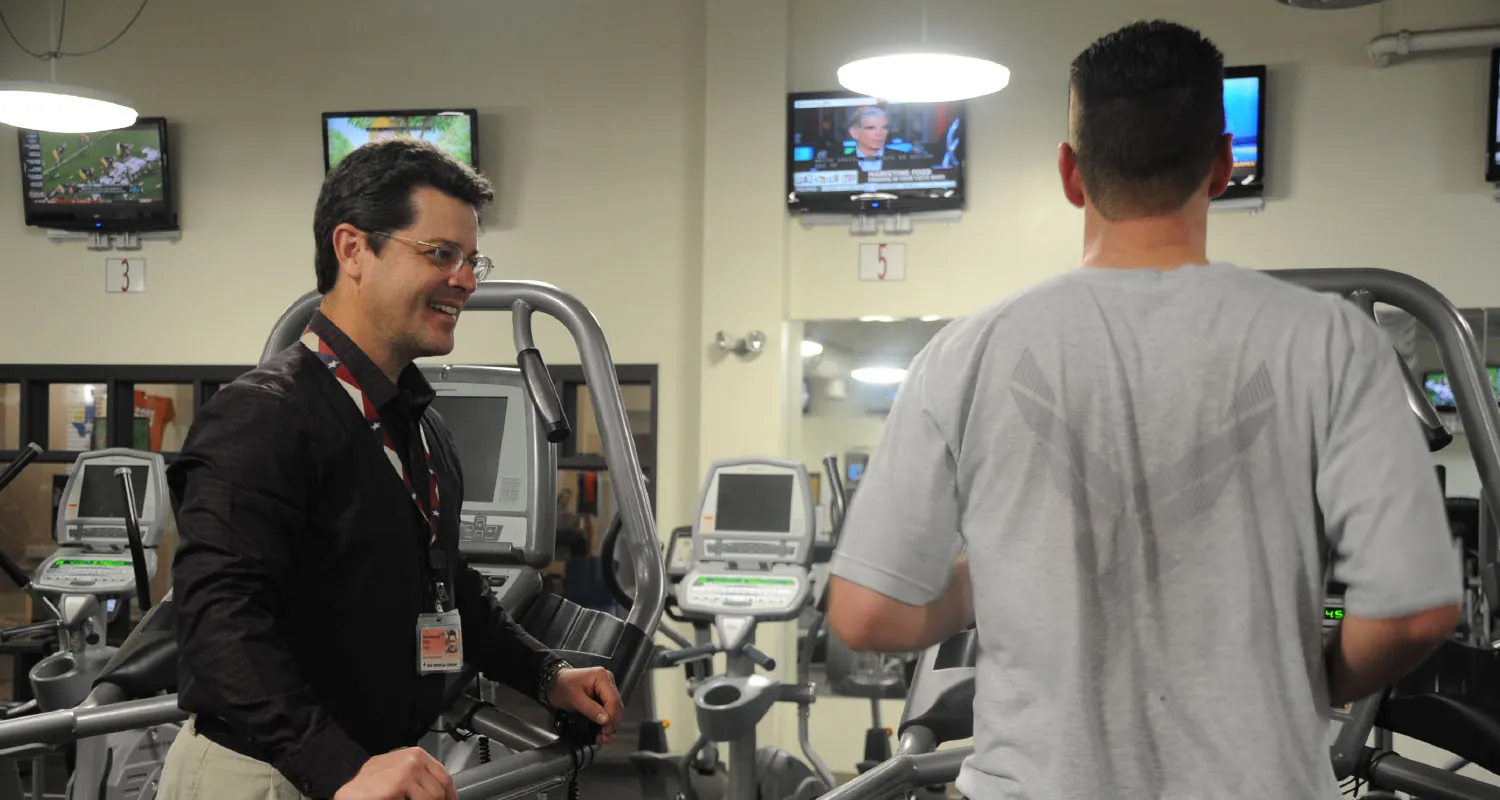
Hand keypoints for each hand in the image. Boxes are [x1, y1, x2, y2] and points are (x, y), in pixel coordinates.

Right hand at [332, 747, 454, 799]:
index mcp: (415, 755)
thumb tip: (441, 792)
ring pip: (432, 798)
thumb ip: (419, 776)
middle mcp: (413, 761)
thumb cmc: (370, 784)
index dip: (450, 795)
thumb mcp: (398, 772)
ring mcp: (405, 773)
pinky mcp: (397, 787)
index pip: (444, 777)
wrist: (349, 793)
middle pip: (440, 790)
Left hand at [545, 666, 623, 744]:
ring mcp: (606, 689)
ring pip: (615, 710)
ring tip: (602, 736)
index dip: (611, 717)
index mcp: (601, 677)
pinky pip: (609, 711)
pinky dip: (606, 722)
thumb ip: (590, 709)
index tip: (604, 729)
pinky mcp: (603, 697)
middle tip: (603, 736)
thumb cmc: (562, 685)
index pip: (613, 700)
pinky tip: (601, 731)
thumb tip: (605, 720)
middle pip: (617, 706)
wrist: (554, 683)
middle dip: (611, 723)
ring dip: (610, 724)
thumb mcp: (574, 698)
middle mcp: (607, 681)